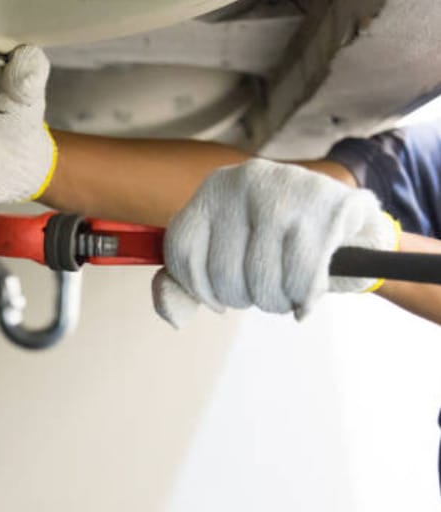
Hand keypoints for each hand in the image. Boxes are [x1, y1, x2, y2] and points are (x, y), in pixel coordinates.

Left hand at [152, 159, 399, 326]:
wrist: (351, 223)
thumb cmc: (278, 245)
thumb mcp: (226, 256)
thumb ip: (187, 286)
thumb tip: (174, 316)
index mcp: (214, 188)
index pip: (182, 251)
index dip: (198, 289)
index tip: (218, 299)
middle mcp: (244, 181)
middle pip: (222, 272)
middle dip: (244, 297)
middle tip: (263, 289)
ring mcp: (286, 190)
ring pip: (261, 280)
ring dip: (276, 301)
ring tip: (287, 288)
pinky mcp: (327, 208)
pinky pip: (301, 280)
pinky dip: (304, 299)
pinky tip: (307, 293)